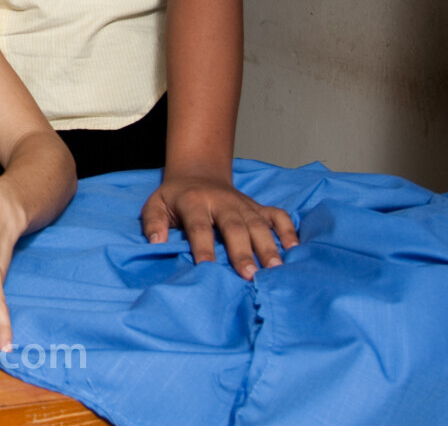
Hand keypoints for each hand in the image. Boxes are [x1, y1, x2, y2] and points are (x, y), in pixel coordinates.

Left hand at [140, 174, 298, 278]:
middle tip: (249, 275)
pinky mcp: (258, 206)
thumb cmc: (175, 197)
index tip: (207, 268)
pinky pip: (277, 215)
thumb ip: (153, 222)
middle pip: (234, 226)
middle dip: (242, 251)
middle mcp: (222, 202)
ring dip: (268, 246)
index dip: (203, 246)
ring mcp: (243, 204)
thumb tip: (157, 243)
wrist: (198, 172)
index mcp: (194, 201)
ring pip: (258, 224)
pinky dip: (287, 230)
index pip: (199, 226)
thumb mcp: (155, 204)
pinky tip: (294, 249)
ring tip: (275, 269)